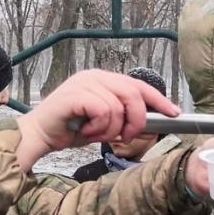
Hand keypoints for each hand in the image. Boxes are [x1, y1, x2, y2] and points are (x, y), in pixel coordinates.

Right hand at [15, 69, 178, 169]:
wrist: (40, 135)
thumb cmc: (70, 129)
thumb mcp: (104, 123)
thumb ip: (124, 118)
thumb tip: (150, 123)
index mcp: (104, 79)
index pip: (138, 85)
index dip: (159, 99)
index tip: (173, 112)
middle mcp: (95, 76)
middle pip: (133, 93)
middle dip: (135, 121)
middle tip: (123, 138)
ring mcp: (84, 83)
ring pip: (118, 107)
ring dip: (110, 130)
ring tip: (94, 134)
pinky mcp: (75, 94)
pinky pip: (103, 111)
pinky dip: (98, 128)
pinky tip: (86, 132)